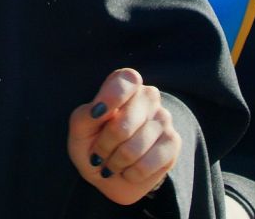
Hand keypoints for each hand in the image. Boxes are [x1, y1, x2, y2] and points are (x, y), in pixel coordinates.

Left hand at [66, 68, 181, 204]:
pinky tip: (128, 171)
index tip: (96, 114)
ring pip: (136, 147)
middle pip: (125, 122)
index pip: (127, 80)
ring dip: (116, 162)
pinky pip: (149, 163)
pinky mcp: (173, 142)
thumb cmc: (92, 144)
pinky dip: (131, 173)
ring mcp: (164, 118)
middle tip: (98, 154)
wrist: (110, 174)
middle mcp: (148, 96)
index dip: (111, 97)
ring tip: (112, 163)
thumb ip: (86, 115)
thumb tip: (98, 110)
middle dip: (105, 145)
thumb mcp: (80, 129)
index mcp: (124, 85)